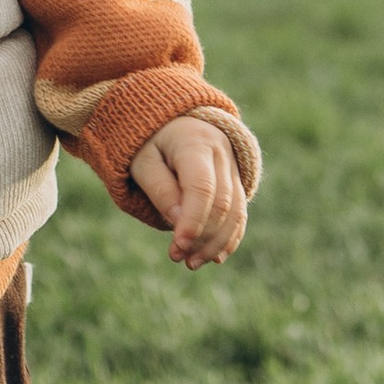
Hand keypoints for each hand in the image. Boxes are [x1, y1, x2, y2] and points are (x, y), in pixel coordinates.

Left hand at [129, 115, 248, 268]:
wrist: (171, 119)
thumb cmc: (150, 141)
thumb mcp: (143, 159)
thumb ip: (159, 188)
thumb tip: (178, 221)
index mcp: (195, 142)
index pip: (201, 187)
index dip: (192, 220)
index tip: (178, 246)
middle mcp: (221, 152)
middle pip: (221, 203)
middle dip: (201, 236)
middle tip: (176, 257)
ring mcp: (233, 166)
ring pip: (235, 211)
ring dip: (215, 243)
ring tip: (191, 263)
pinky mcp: (236, 180)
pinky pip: (240, 212)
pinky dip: (229, 237)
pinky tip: (214, 258)